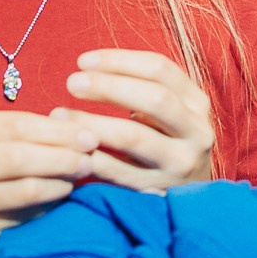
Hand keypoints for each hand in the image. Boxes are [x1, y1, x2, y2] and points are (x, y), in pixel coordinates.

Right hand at [0, 111, 97, 234]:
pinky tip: (61, 198)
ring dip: (58, 182)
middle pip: (19, 156)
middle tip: (90, 157)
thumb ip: (14, 133)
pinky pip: (18, 216)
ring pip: (21, 189)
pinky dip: (45, 206)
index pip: (15, 125)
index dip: (56, 130)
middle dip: (62, 156)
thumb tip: (72, 129)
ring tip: (80, 176)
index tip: (88, 133)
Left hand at [49, 48, 214, 190]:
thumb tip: (90, 67)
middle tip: (72, 82)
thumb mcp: (168, 112)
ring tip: (59, 114)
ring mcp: (180, 164)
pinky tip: (68, 148)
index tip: (83, 61)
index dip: (120, 60)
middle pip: (154, 99)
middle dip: (109, 87)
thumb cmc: (165, 142)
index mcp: (197, 104)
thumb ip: (142, 88)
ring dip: (92, 123)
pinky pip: (118, 172)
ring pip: (133, 137)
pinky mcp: (159, 192)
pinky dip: (90, 157)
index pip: (161, 70)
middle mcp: (197, 132)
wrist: (187, 196)